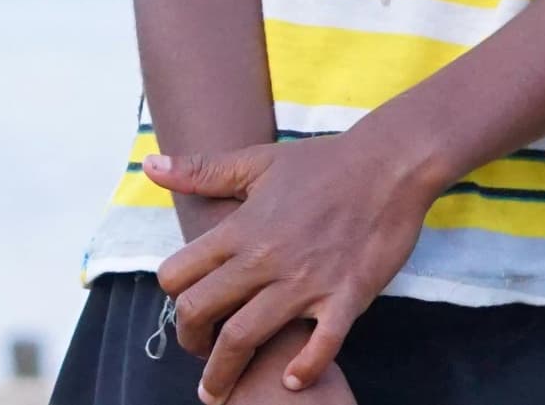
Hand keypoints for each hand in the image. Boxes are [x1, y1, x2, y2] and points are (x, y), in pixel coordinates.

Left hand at [148, 134, 432, 396]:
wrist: (393, 162)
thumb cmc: (326, 162)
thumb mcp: (259, 161)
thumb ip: (202, 170)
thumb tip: (150, 165)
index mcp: (241, 229)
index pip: (177, 276)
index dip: (174, 297)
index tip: (188, 308)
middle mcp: (266, 258)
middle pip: (200, 313)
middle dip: (190, 342)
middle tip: (200, 354)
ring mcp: (307, 280)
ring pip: (244, 338)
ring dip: (224, 373)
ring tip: (221, 391)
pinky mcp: (348, 294)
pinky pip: (322, 344)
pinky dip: (304, 368)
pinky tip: (292, 379)